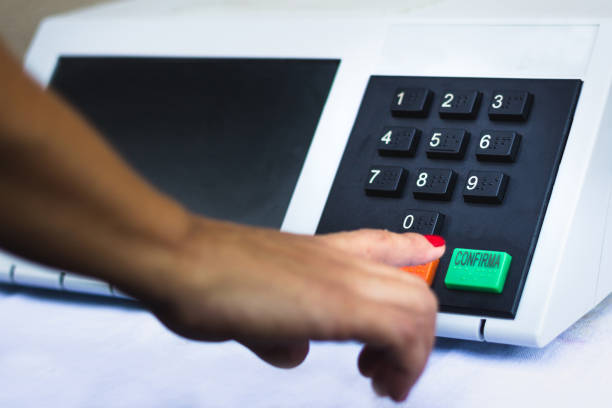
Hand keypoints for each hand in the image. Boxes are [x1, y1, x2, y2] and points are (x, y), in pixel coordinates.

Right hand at [117, 217, 444, 401]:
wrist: (181, 260)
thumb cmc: (204, 274)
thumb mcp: (251, 304)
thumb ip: (279, 329)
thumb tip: (292, 350)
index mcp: (321, 253)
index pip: (384, 244)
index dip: (414, 255)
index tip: (427, 263)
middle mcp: (339, 261)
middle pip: (415, 287)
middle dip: (417, 338)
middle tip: (392, 371)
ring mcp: (342, 277)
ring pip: (419, 305)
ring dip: (414, 354)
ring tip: (386, 383)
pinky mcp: (339, 303)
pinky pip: (400, 329)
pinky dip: (404, 364)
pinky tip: (378, 383)